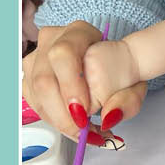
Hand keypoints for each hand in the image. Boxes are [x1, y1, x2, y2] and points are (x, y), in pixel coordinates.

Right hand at [22, 22, 146, 140]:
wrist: (112, 66)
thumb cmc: (120, 71)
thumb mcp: (135, 84)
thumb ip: (128, 101)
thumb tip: (109, 118)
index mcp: (79, 32)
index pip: (64, 54)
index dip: (70, 86)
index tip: (83, 112)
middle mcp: (52, 41)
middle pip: (43, 78)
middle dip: (62, 112)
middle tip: (82, 129)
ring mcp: (36, 57)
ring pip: (34, 92)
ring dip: (56, 119)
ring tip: (81, 131)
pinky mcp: (29, 76)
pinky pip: (32, 100)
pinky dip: (51, 118)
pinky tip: (69, 124)